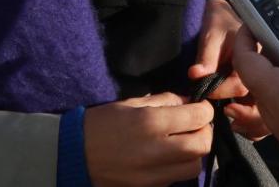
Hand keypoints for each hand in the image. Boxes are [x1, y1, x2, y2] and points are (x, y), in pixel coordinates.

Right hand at [83, 92, 213, 186]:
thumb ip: (163, 101)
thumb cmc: (101, 123)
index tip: (200, 106)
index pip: (198, 117)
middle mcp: (157, 151)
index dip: (205, 109)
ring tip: (182, 142)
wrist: (73, 155)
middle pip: (202, 145)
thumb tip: (188, 102)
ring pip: (193, 166)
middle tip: (195, 124)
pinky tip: (167, 156)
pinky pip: (176, 178)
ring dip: (194, 152)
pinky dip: (178, 167)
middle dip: (204, 131)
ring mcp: (154, 175)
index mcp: (151, 123)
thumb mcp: (131, 103)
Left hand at [189, 0, 268, 138]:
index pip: (242, 85)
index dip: (222, 92)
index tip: (205, 92)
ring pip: (267, 111)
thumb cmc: (219, 20)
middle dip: (246, 116)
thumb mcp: (211, 33)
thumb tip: (196, 74)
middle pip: (262, 103)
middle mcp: (264, 71)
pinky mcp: (259, 89)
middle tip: (226, 114)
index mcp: (256, 57)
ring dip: (252, 122)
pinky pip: (262, 111)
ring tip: (234, 125)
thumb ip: (207, 56)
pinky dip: (254, 123)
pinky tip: (240, 125)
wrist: (224, 13)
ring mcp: (264, 81)